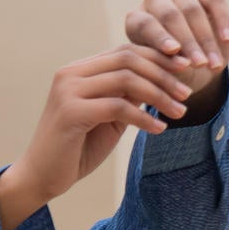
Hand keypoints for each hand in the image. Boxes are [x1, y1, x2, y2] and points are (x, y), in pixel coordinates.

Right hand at [0, 39, 195, 229]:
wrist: (40, 178)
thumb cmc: (75, 150)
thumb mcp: (108, 118)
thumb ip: (127, 96)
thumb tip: (161, 80)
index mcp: (78, 71)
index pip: (126, 51)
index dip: (159, 57)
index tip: (186, 71)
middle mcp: (70, 74)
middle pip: (128, 59)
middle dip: (164, 74)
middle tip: (188, 94)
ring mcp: (68, 91)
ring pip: (126, 80)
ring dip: (159, 95)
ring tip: (181, 112)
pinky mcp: (70, 112)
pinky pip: (118, 107)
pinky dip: (143, 117)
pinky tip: (159, 128)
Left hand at [127, 0, 228, 110]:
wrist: (192, 67)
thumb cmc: (170, 71)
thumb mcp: (164, 72)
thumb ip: (167, 65)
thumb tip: (183, 63)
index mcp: (136, 21)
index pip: (146, 24)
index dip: (160, 37)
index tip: (174, 51)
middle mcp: (154, 1)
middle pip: (171, 16)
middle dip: (188, 43)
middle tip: (200, 64)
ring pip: (193, 10)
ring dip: (206, 39)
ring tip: (215, 64)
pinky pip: (215, 1)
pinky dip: (223, 20)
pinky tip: (228, 40)